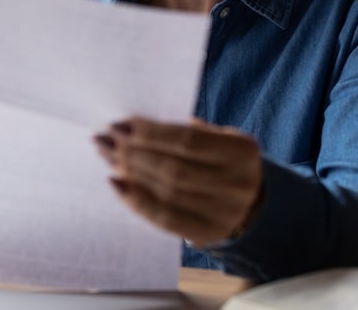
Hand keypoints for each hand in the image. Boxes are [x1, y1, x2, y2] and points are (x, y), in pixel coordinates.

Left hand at [93, 117, 263, 246]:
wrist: (252, 201)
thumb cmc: (222, 159)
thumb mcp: (216, 137)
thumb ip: (182, 132)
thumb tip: (129, 127)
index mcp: (241, 150)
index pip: (187, 140)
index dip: (149, 133)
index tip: (119, 124)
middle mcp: (237, 183)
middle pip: (173, 169)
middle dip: (133, 153)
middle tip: (105, 140)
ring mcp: (225, 213)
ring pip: (166, 193)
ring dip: (131, 174)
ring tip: (108, 157)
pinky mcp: (208, 233)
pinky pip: (165, 218)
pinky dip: (136, 200)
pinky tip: (117, 184)